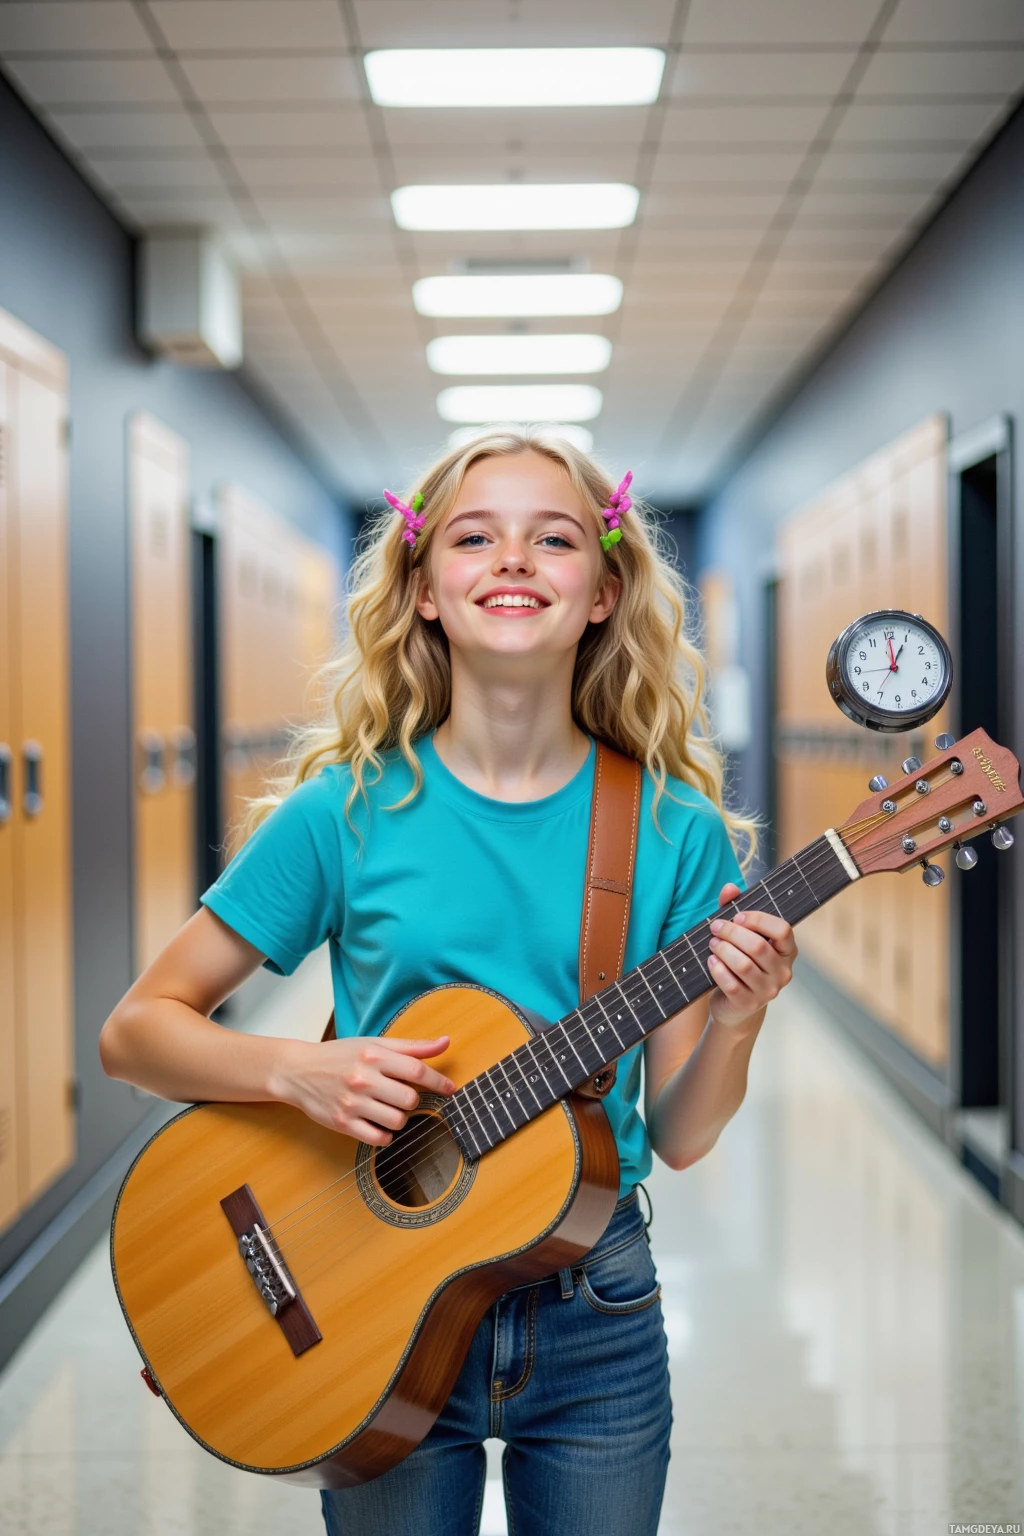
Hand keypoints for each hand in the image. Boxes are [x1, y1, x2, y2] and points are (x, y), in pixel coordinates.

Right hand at [272, 1034, 454, 1143]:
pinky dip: (385, 1135)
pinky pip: (378, 1138)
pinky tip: (379, 1123)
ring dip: (400, 1117)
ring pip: (397, 1121)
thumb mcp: (374, 1044)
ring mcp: (352, 1103)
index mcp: (373, 1055)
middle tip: (403, 1095)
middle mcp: (363, 1078)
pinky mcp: (342, 1123)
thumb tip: (445, 1042)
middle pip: (410, 1099)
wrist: (298, 1071)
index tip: (450, 1089)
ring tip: (388, 1108)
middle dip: (413, 1100)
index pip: (416, 1070)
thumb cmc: (339, 1055)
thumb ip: (411, 1046)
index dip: (438, 1081)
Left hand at [705, 881, 797, 1030]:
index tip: (737, 916)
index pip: (783, 930)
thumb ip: (734, 910)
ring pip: (743, 965)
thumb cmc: (741, 962)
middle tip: (715, 927)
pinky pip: (731, 984)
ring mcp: (768, 991)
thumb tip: (729, 888)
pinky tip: (711, 961)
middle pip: (758, 947)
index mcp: (787, 951)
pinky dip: (717, 970)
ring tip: (712, 944)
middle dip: (732, 933)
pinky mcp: (749, 1004)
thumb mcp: (740, 937)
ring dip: (723, 950)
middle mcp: (783, 972)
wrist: (736, 1006)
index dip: (758, 919)